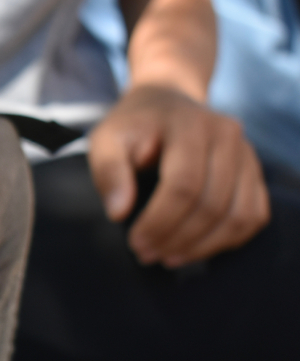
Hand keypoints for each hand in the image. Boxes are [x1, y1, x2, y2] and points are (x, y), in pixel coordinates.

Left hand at [88, 85, 270, 267]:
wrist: (165, 102)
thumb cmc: (131, 127)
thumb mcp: (106, 140)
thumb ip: (108, 172)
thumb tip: (119, 213)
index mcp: (190, 125)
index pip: (183, 185)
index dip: (160, 221)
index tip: (135, 243)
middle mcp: (227, 136)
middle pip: (211, 204)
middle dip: (177, 238)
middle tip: (146, 255)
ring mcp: (246, 154)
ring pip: (237, 215)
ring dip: (202, 246)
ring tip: (168, 258)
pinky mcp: (254, 171)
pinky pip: (253, 215)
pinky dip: (226, 240)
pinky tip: (195, 249)